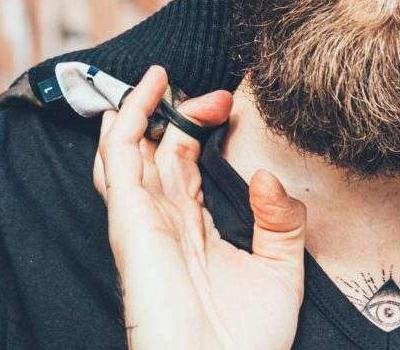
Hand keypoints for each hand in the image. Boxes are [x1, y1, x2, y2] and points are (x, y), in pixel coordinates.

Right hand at [93, 64, 305, 349]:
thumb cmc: (248, 343)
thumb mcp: (282, 268)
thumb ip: (280, 219)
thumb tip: (267, 174)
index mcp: (193, 231)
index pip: (184, 164)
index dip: (200, 127)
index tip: (227, 104)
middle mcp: (163, 223)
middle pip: (157, 151)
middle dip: (179, 112)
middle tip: (213, 94)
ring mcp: (143, 224)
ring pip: (126, 153)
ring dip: (139, 110)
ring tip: (157, 77)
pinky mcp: (132, 228)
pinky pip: (117, 167)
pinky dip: (122, 128)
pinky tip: (133, 100)